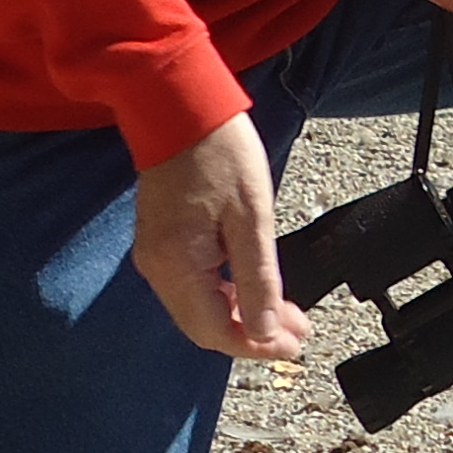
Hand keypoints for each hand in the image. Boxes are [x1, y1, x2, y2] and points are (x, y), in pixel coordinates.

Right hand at [130, 113, 299, 360]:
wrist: (182, 106)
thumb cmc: (219, 151)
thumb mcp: (252, 218)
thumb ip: (258, 280)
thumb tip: (266, 333)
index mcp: (178, 264)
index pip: (216, 331)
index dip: (257, 346)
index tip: (293, 345)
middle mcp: (158, 267)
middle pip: (204, 327)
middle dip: (252, 335)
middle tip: (296, 330)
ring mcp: (156, 255)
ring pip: (199, 309)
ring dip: (241, 316)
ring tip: (285, 313)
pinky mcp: (161, 242)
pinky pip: (192, 286)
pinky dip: (225, 295)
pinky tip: (253, 289)